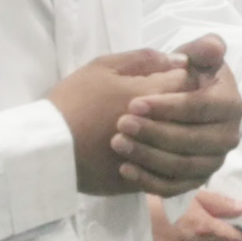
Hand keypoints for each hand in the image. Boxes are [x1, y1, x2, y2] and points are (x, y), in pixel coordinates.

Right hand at [50, 48, 186, 195]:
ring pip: (185, 150)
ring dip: (181, 137)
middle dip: (189, 108)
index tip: (181, 78)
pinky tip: (157, 154)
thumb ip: (142, 59)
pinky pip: (168, 177)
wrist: (48, 148)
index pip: (190, 82)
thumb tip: (176, 59)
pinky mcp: (140, 182)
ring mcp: (151, 158)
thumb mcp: (102, 68)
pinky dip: (168, 166)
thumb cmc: (72, 102)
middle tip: (180, 103)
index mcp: (150, 95)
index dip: (189, 78)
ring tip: (167, 128)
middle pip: (194, 117)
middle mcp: (158, 127)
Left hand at [106, 35, 239, 193]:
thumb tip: (214, 47)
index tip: (134, 103)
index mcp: (229, 102)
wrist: (162, 107)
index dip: (169, 107)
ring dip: (149, 156)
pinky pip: (176, 187)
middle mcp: (228, 134)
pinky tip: (125, 169)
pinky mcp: (195, 180)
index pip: (201, 107)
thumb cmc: (172, 77)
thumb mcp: (185, 58)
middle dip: (155, 133)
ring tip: (117, 144)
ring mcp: (213, 160)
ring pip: (183, 165)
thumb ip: (199, 50)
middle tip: (121, 124)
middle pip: (193, 140)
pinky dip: (150, 181)